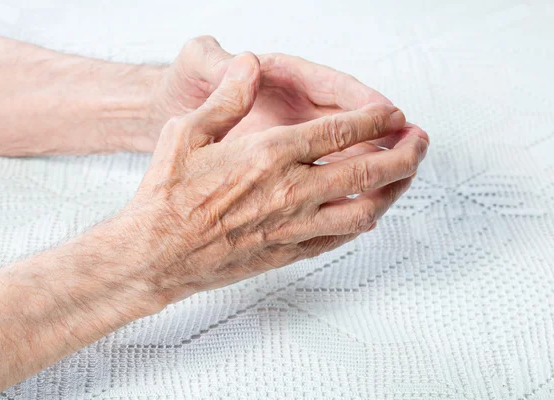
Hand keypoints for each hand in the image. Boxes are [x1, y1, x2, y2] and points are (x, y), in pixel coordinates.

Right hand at [120, 53, 428, 305]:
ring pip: (364, 210)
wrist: (156, 254)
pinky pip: (338, 239)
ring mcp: (292, 226)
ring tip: (405, 177)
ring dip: (394, 192)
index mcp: (269, 155)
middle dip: (404, 154)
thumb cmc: (167, 196)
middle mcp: (290, 191)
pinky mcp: (287, 252)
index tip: (392, 114)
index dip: (375, 119)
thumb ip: (228, 97)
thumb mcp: (187, 131)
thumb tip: (251, 65)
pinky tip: (368, 214)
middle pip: (368, 172)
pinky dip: (361, 223)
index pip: (340, 132)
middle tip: (419, 142)